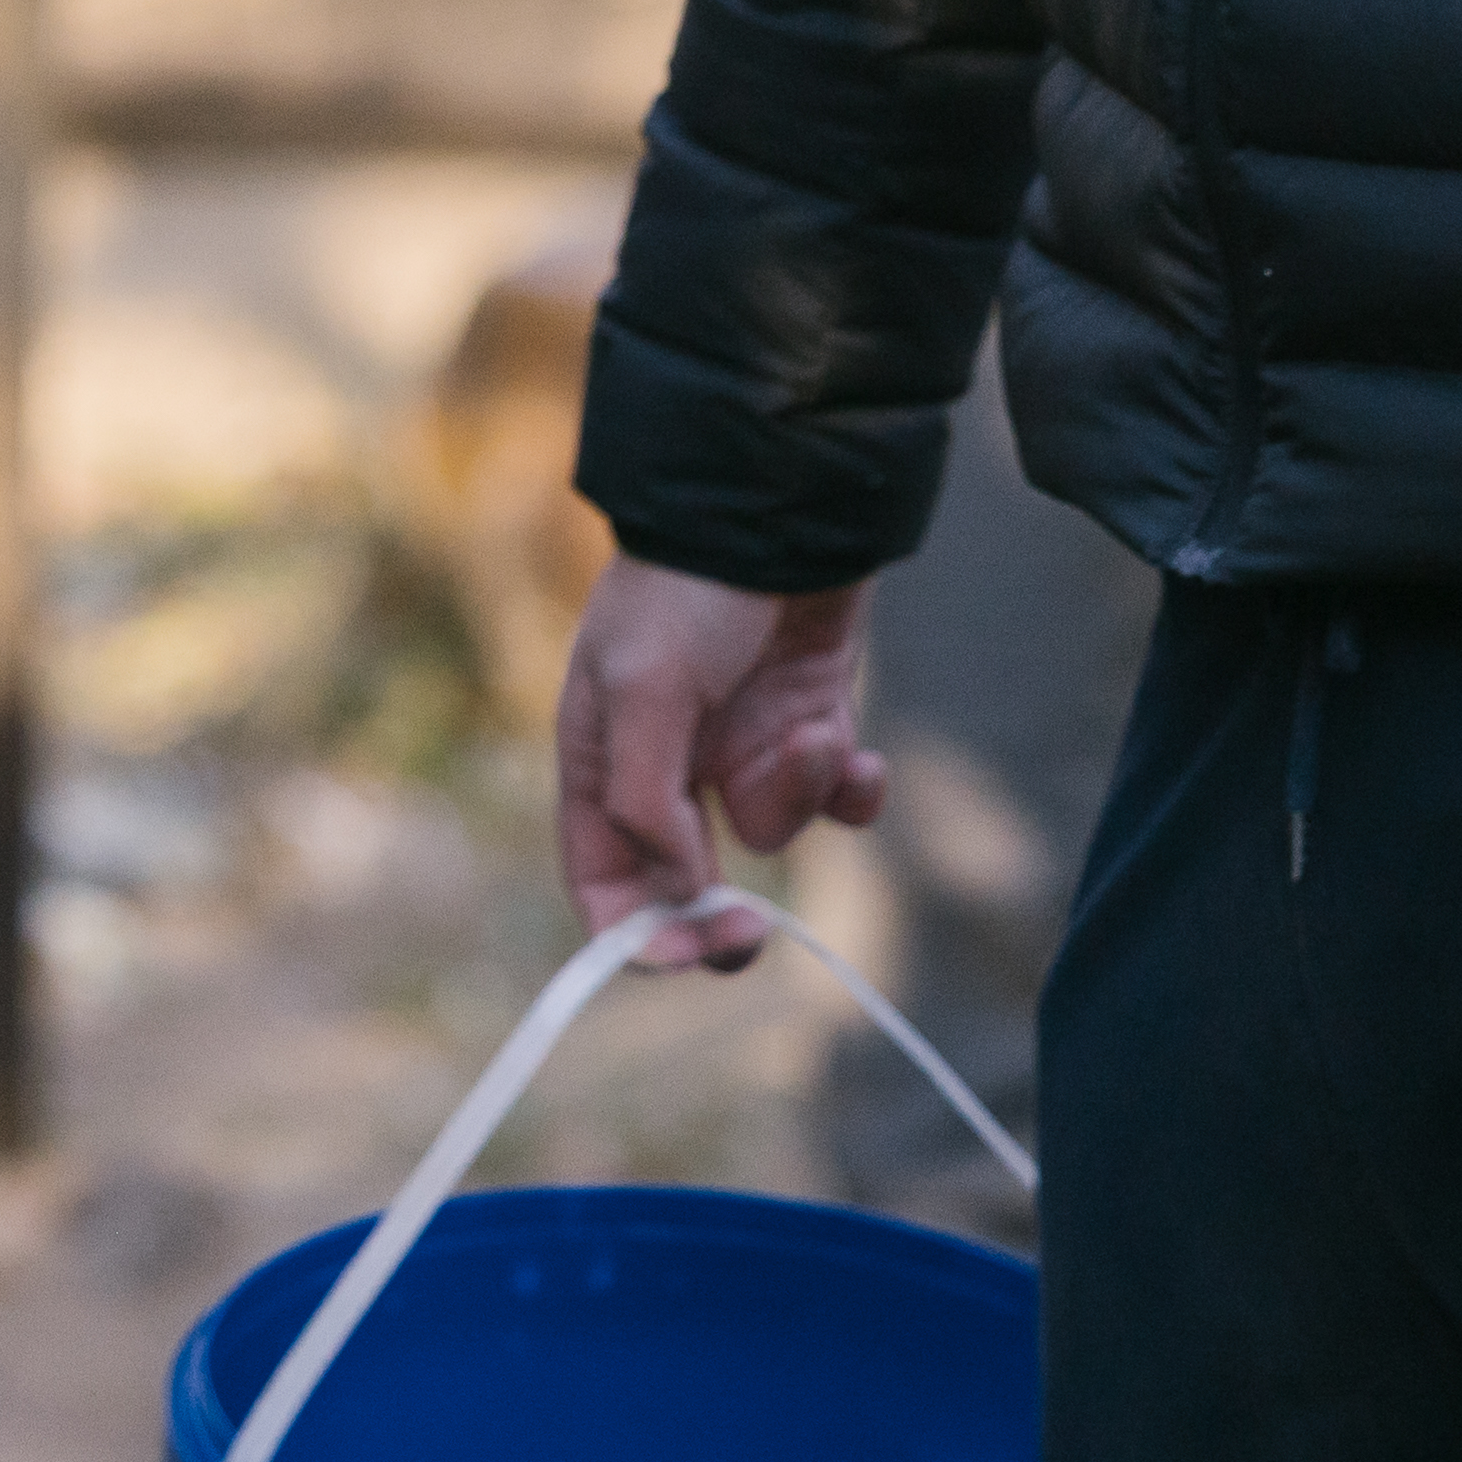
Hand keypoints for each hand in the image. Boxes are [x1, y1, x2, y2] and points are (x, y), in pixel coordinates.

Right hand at [549, 557, 883, 969]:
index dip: (632, 930)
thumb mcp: (644, 688)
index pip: (602, 874)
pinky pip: (834, 797)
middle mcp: (668, 761)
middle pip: (685, 881)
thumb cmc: (691, 586)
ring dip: (797, 792)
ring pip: (771, 828)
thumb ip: (646, 799)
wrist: (783, 504)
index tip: (681, 956)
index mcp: (602, 755)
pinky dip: (853, 786)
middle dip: (720, 910)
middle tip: (753, 928)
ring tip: (815, 732)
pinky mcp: (808, 723)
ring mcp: (741, 744)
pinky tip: (860, 753)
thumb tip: (676, 892)